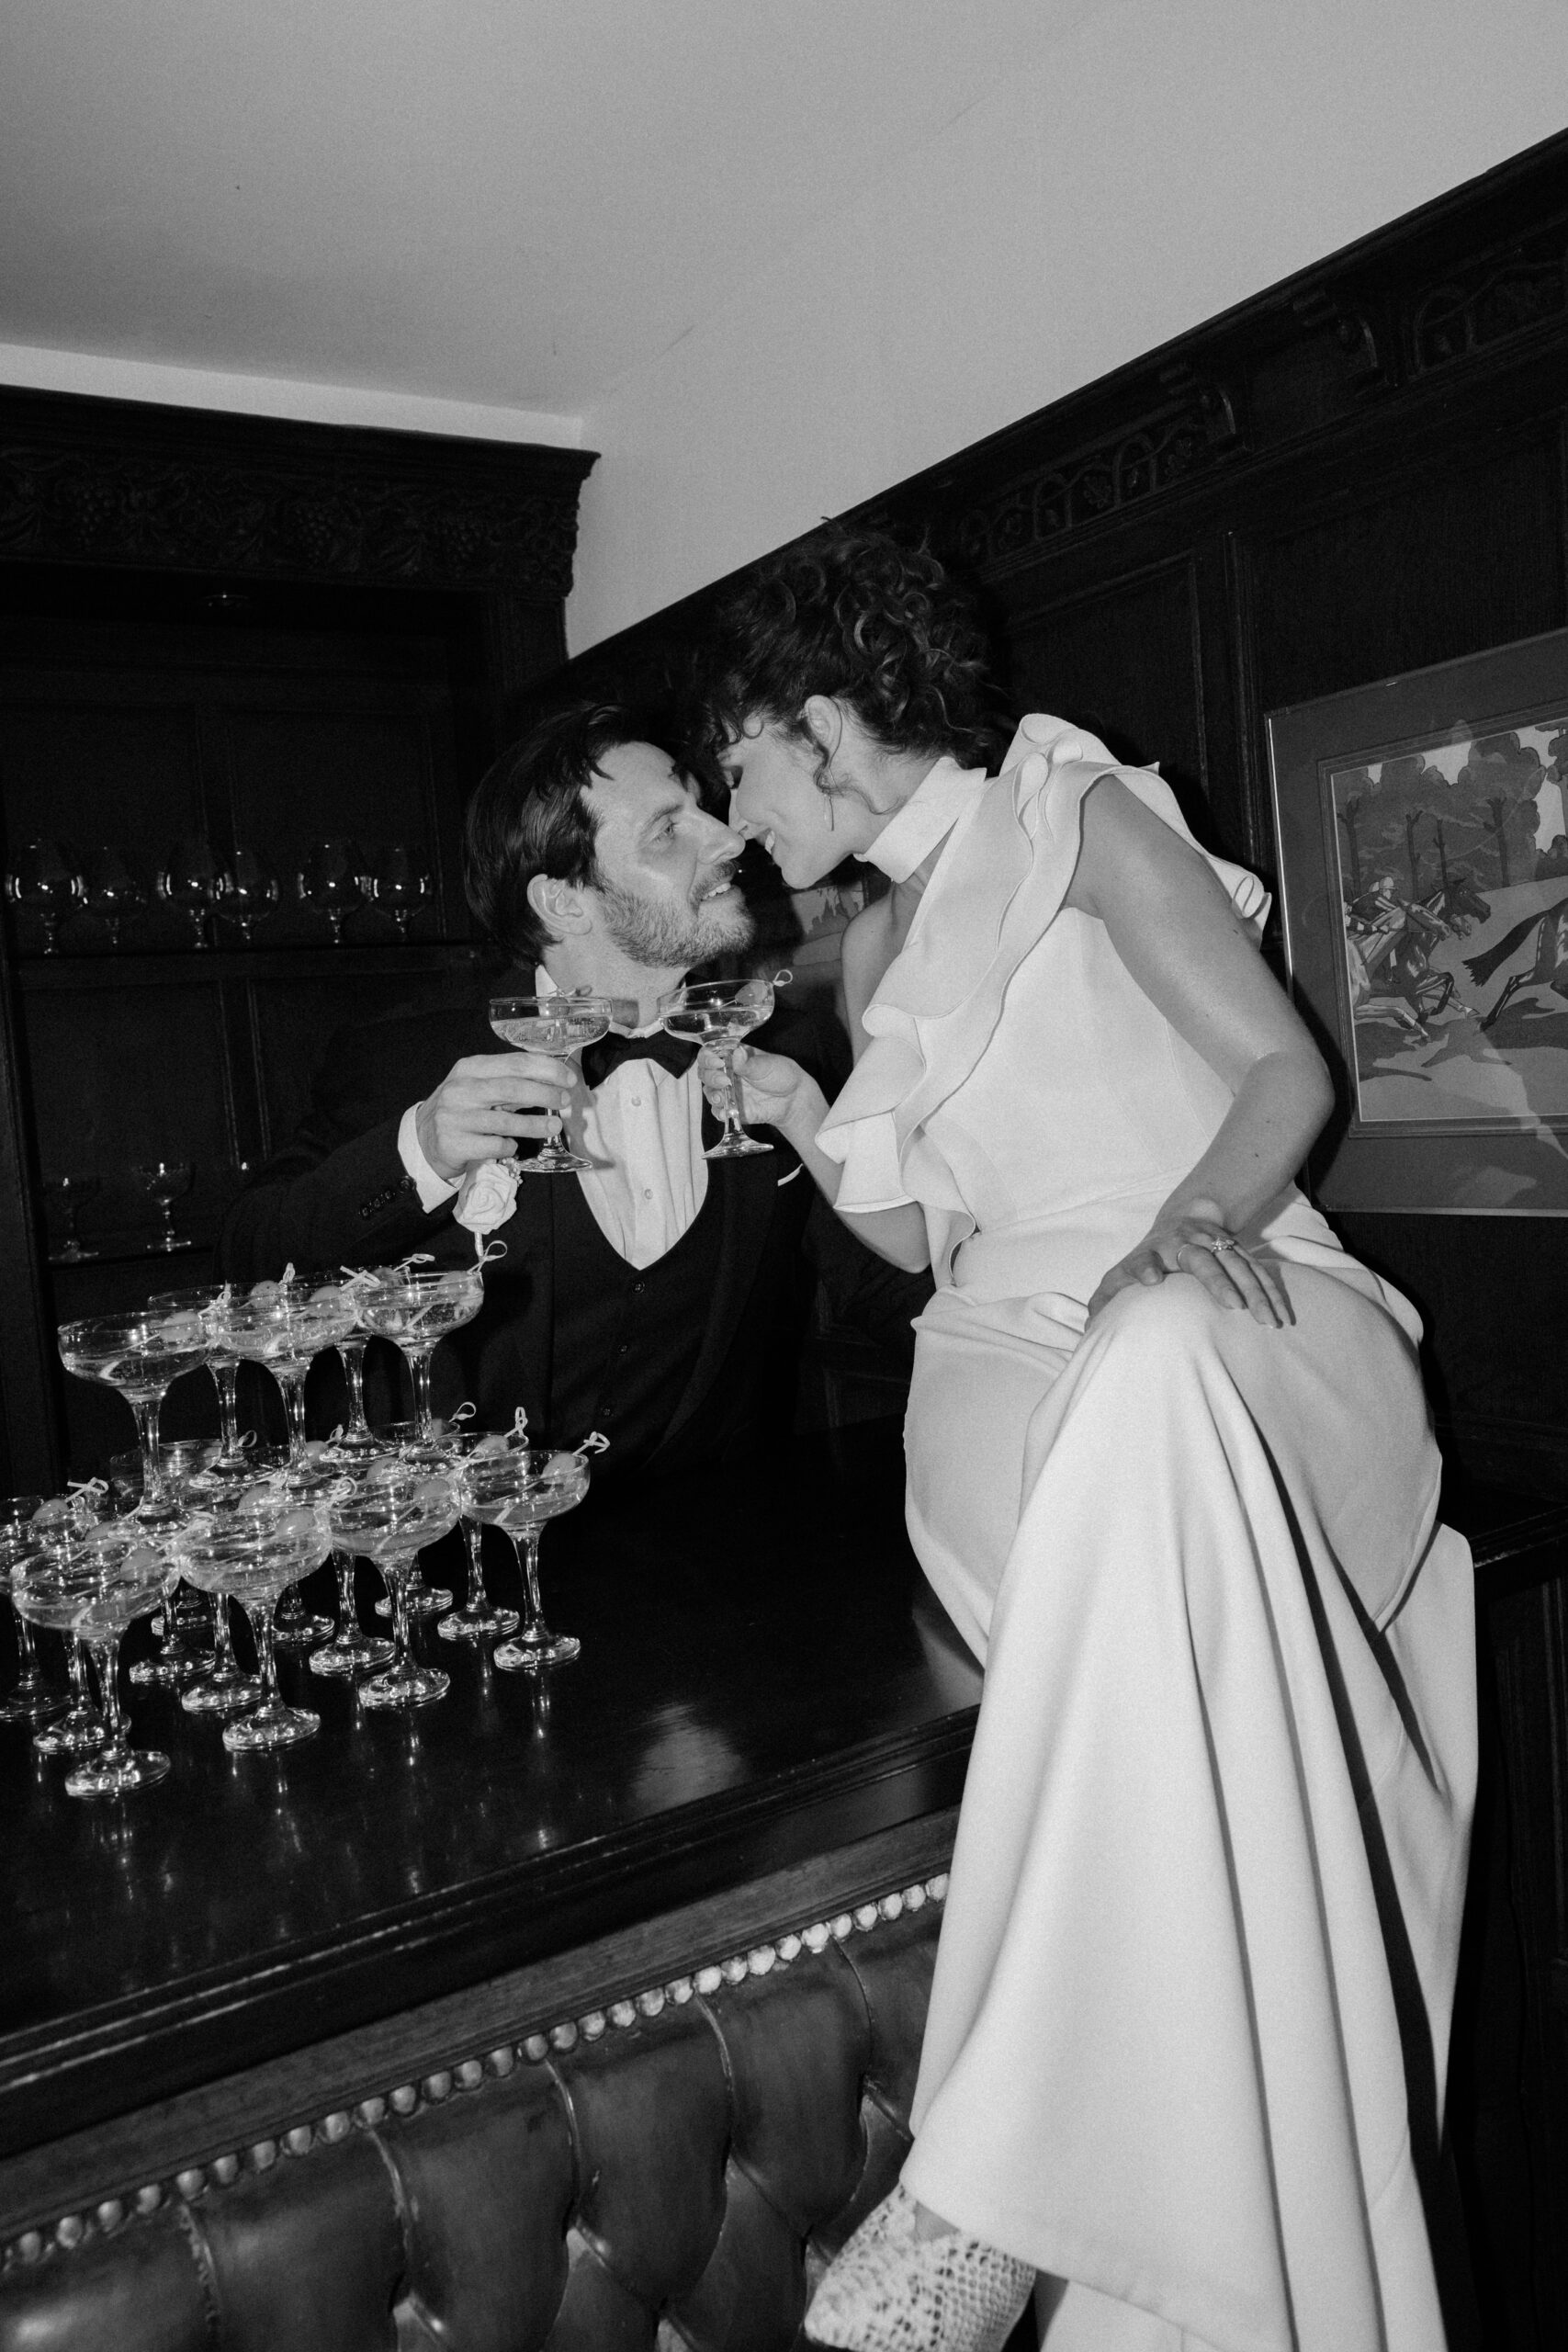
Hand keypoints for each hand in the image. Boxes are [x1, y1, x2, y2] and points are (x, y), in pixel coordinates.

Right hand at [415, 1051, 574, 1184]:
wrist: (423, 1139)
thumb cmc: (462, 1110)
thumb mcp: (479, 1087)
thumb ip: (509, 1082)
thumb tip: (554, 1082)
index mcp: (470, 1068)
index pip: (515, 1063)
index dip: (546, 1070)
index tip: (568, 1078)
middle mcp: (461, 1089)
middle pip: (512, 1088)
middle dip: (545, 1094)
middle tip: (565, 1100)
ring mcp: (455, 1117)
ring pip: (505, 1121)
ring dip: (535, 1125)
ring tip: (555, 1127)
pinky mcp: (454, 1144)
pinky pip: (493, 1146)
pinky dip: (508, 1147)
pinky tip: (512, 1146)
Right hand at [701, 1043, 822, 1138]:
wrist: (793, 1099)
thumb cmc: (781, 1075)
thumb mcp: (767, 1065)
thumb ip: (749, 1063)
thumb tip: (737, 1052)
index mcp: (732, 1057)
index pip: (709, 1054)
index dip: (708, 1058)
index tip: (717, 1062)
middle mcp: (726, 1073)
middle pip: (705, 1073)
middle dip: (711, 1077)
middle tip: (724, 1081)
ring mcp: (728, 1091)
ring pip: (709, 1092)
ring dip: (713, 1095)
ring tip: (723, 1097)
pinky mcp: (732, 1108)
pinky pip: (719, 1111)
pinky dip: (719, 1112)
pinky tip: (726, 1112)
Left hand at [1086, 1212, 1291, 1328]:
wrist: (1183, 1219)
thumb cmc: (1146, 1258)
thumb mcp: (1122, 1274)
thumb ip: (1106, 1298)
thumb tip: (1090, 1325)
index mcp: (1151, 1251)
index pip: (1144, 1258)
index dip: (1145, 1266)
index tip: (1151, 1280)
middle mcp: (1183, 1244)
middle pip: (1200, 1260)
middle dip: (1217, 1281)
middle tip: (1233, 1306)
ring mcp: (1214, 1244)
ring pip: (1237, 1265)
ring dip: (1255, 1291)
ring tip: (1268, 1321)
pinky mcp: (1237, 1250)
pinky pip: (1258, 1271)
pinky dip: (1272, 1292)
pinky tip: (1283, 1315)